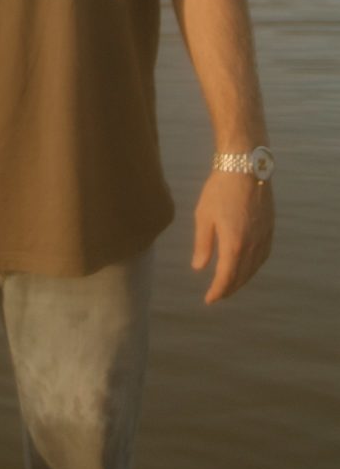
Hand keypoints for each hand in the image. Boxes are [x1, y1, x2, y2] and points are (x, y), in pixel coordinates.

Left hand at [192, 171, 273, 303]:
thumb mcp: (203, 217)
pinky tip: (247, 266)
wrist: (246, 167)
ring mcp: (264, 236)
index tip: (209, 300)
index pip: (226, 277)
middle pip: (242, 275)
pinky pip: (263, 255)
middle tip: (217, 295)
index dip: (218, 291)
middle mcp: (252, 244)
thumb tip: (199, 268)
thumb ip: (203, 245)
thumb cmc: (220, 190)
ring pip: (254, 267)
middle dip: (229, 288)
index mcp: (234, 244)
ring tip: (230, 285)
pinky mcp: (270, 228)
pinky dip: (254, 266)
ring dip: (242, 279)